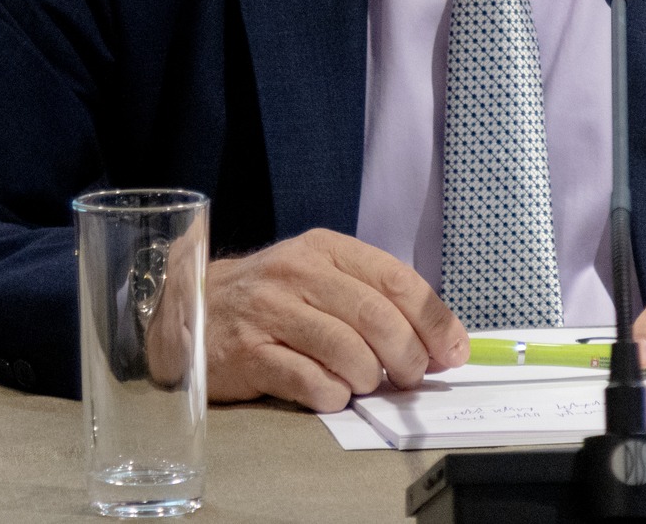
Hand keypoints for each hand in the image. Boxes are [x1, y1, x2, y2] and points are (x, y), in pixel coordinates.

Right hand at [205, 229, 467, 411]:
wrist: (193, 311)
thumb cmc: (273, 300)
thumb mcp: (322, 279)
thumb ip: (377, 302)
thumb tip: (443, 342)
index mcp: (325, 249)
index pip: (397, 280)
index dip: (434, 320)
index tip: (452, 351)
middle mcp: (297, 272)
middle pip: (376, 317)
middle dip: (407, 356)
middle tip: (410, 378)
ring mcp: (270, 311)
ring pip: (348, 351)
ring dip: (369, 379)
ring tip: (364, 383)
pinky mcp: (249, 353)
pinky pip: (311, 382)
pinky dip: (334, 395)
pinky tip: (331, 392)